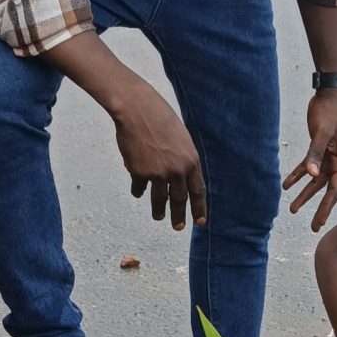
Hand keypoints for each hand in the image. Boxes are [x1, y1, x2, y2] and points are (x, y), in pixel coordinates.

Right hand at [110, 83, 206, 227]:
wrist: (137, 109)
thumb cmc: (159, 117)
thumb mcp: (180, 137)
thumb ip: (182, 158)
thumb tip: (179, 178)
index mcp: (191, 160)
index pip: (198, 190)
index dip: (199, 207)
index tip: (199, 221)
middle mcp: (177, 170)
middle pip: (179, 199)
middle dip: (178, 215)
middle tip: (178, 227)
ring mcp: (158, 173)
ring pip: (159, 199)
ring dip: (159, 210)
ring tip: (158, 218)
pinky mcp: (139, 173)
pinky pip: (139, 188)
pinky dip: (138, 190)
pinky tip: (138, 192)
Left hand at [283, 89, 336, 230]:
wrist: (331, 93)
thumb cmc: (330, 111)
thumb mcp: (322, 133)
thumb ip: (316, 154)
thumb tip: (311, 176)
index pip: (334, 190)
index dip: (326, 208)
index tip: (318, 222)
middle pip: (327, 190)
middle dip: (318, 208)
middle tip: (313, 227)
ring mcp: (329, 156)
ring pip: (316, 181)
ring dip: (304, 194)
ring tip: (292, 208)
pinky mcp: (320, 149)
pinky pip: (308, 166)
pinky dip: (298, 176)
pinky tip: (287, 184)